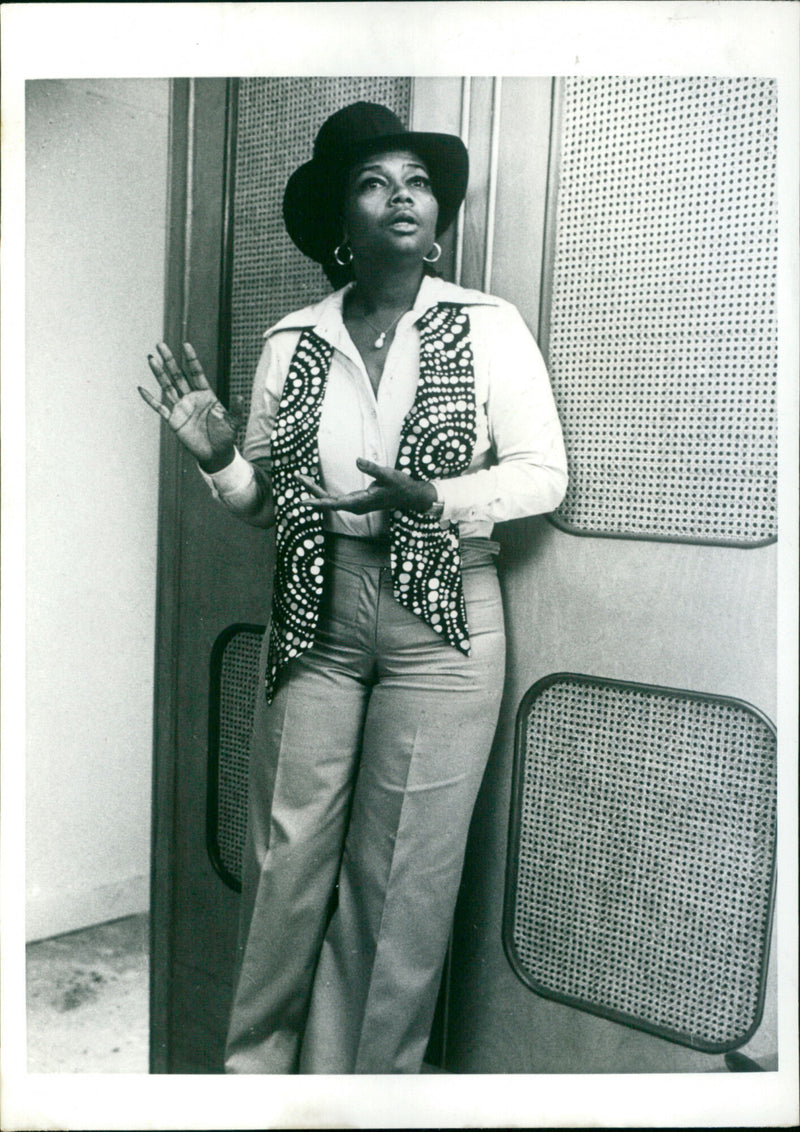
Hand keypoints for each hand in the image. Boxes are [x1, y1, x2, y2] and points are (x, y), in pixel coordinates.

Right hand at [138, 342, 243, 471]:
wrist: (216, 454)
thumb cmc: (226, 436)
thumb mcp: (233, 422)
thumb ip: (235, 409)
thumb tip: (240, 396)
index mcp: (206, 394)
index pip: (196, 373)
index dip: (191, 359)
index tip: (186, 344)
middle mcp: (192, 397)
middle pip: (178, 375)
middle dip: (169, 360)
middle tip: (160, 344)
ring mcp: (181, 407)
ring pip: (167, 386)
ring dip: (159, 373)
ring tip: (150, 358)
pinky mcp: (174, 420)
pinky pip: (160, 407)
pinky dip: (150, 399)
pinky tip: (141, 389)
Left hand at [295, 458, 436, 514]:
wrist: (410, 496)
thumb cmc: (400, 486)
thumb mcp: (388, 474)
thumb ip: (372, 468)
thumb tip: (357, 460)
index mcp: (361, 502)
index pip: (335, 503)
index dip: (319, 502)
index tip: (304, 501)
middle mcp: (356, 506)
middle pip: (328, 501)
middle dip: (312, 490)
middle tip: (298, 476)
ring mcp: (356, 505)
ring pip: (331, 500)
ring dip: (317, 491)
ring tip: (302, 478)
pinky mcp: (357, 502)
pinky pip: (336, 499)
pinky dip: (325, 493)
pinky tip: (316, 488)